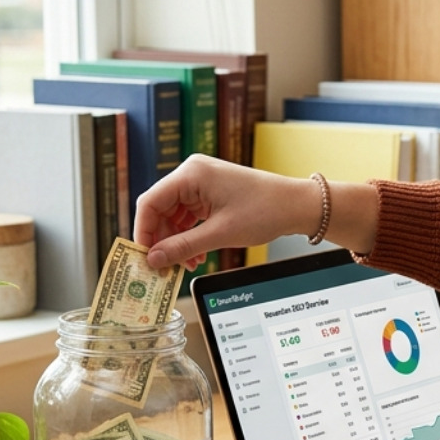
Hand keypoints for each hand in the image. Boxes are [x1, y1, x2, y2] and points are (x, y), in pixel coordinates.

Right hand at [135, 156, 316, 269]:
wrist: (296, 205)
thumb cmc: (264, 211)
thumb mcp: (220, 234)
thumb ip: (183, 247)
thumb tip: (154, 260)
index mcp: (191, 173)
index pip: (150, 202)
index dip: (143, 232)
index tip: (143, 257)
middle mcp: (192, 173)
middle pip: (160, 209)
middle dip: (161, 239)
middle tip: (162, 266)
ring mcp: (202, 183)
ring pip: (174, 215)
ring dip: (177, 241)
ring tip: (184, 264)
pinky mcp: (211, 194)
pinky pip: (189, 216)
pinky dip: (190, 236)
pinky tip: (196, 256)